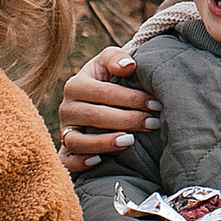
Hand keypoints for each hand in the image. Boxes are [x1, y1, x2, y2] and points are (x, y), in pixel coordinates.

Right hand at [58, 48, 157, 174]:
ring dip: (104, 142)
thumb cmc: (106, 80)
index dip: (132, 98)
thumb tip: (129, 65)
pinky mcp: (65, 150)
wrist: (96, 101)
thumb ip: (116, 59)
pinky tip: (99, 161)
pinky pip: (67, 160)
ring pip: (78, 140)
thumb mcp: (108, 63)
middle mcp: (66, 109)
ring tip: (130, 141)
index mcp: (75, 85)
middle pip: (94, 116)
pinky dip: (81, 161)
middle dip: (127, 120)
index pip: (104, 93)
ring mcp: (65, 131)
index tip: (156, 104)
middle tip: (152, 123)